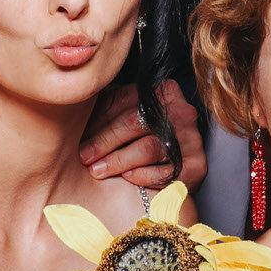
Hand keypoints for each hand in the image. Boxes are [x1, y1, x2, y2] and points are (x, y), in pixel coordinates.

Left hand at [78, 80, 206, 188]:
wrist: (173, 177)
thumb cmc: (141, 143)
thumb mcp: (127, 118)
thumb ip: (109, 108)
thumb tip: (73, 107)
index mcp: (164, 92)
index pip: (127, 102)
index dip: (98, 120)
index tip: (77, 135)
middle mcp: (182, 112)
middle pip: (135, 123)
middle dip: (104, 140)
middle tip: (83, 156)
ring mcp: (192, 139)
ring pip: (148, 147)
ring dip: (118, 160)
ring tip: (98, 170)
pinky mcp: (197, 166)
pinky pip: (166, 171)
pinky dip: (142, 175)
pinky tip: (126, 178)